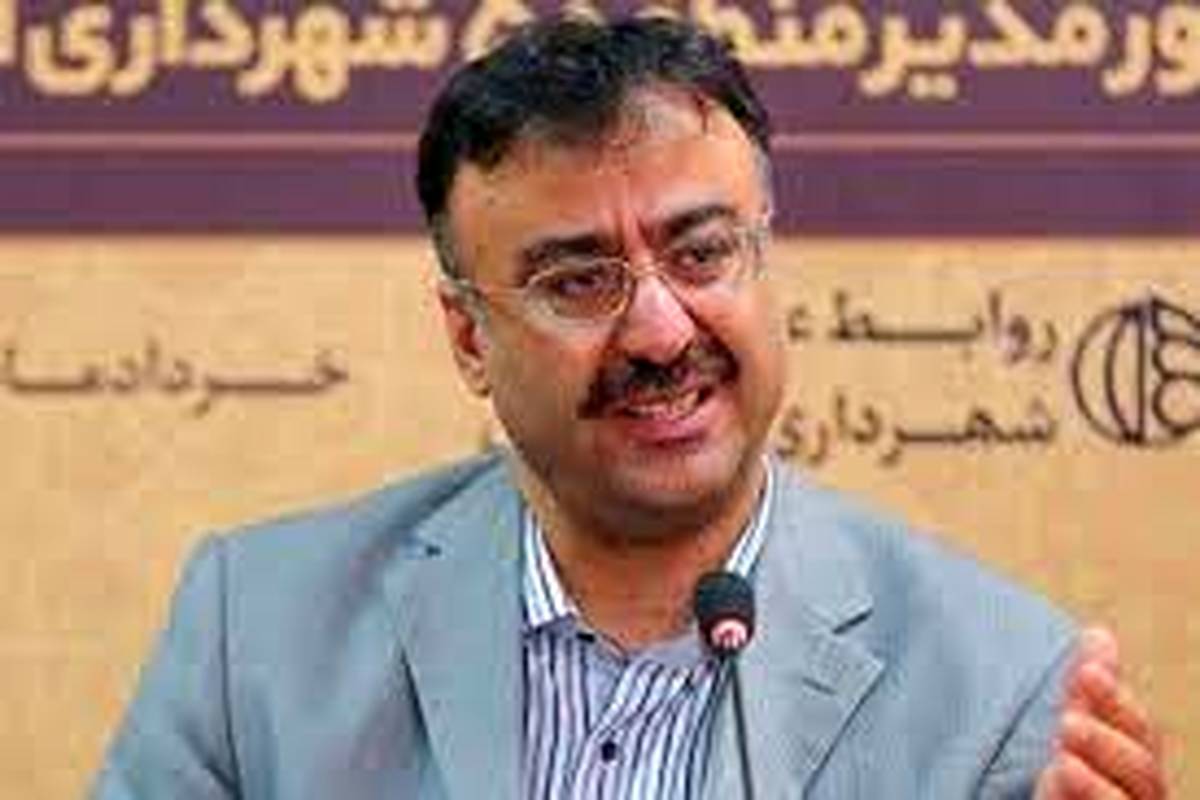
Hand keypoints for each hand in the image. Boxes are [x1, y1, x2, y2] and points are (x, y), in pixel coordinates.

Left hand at [1035, 626, 1167, 797]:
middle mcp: (1142, 793)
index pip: (1137, 729)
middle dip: (1105, 741)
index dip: (1114, 700)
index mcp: (1137, 762)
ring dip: (1097, 785)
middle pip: (1140, 768)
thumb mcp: (1078, 732)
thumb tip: (1098, 633)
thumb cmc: (1077, 781)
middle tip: (1067, 722)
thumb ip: (1089, 692)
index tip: (1085, 672)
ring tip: (1061, 762)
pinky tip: (1061, 780)